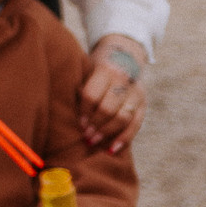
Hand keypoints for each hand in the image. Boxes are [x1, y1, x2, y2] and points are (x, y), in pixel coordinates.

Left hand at [78, 36, 149, 153]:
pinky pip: (136, 125)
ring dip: (107, 132)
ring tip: (93, 142)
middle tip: (85, 137)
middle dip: (96, 125)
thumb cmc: (95, 70)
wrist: (123, 58)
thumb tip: (61, 111)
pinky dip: (124, 138)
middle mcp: (123, 81)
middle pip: (109, 108)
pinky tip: (111, 149)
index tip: (79, 124)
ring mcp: (136, 93)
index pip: (93, 95)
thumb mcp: (86, 71)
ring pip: (123, 118)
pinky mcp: (143, 104)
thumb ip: (79, 88)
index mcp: (105, 70)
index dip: (85, 112)